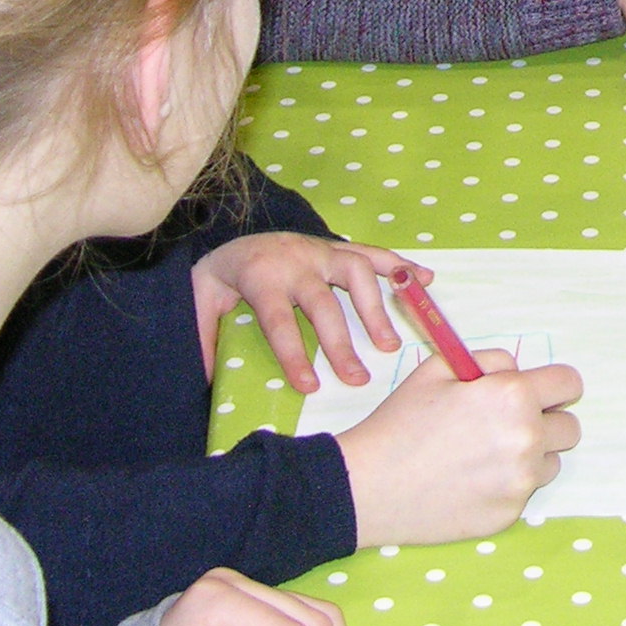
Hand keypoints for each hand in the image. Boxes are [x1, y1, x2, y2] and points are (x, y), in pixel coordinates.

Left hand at [192, 231, 413, 392]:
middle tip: (357, 378)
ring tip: (389, 344)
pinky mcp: (338, 248)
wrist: (235, 239)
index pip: (278, 319)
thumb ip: (202, 339)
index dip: (293, 354)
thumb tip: (209, 380)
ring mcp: (321, 250)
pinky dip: (402, 266)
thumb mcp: (199, 304)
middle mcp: (295, 260)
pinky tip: (425, 281)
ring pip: (356, 272)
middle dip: (341, 342)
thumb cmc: (222, 281)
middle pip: (323, 302)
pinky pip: (374, 253)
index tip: (310, 386)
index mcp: (260, 276)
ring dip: (376, 308)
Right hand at [333, 349, 585, 546]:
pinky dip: (506, 486)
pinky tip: (469, 481)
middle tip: (505, 424)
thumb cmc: (401, 422)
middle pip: (570, 428)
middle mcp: (527, 440)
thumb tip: (518, 371)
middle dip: (545, 420)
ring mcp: (520, 483)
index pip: (570, 383)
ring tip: (483, 454)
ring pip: (550, 462)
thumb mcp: (440, 370)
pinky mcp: (508, 515)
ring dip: (530, 456)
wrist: (369, 486)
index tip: (538, 392)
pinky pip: (524, 493)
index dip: (553, 385)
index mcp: (514, 396)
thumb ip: (490, 361)